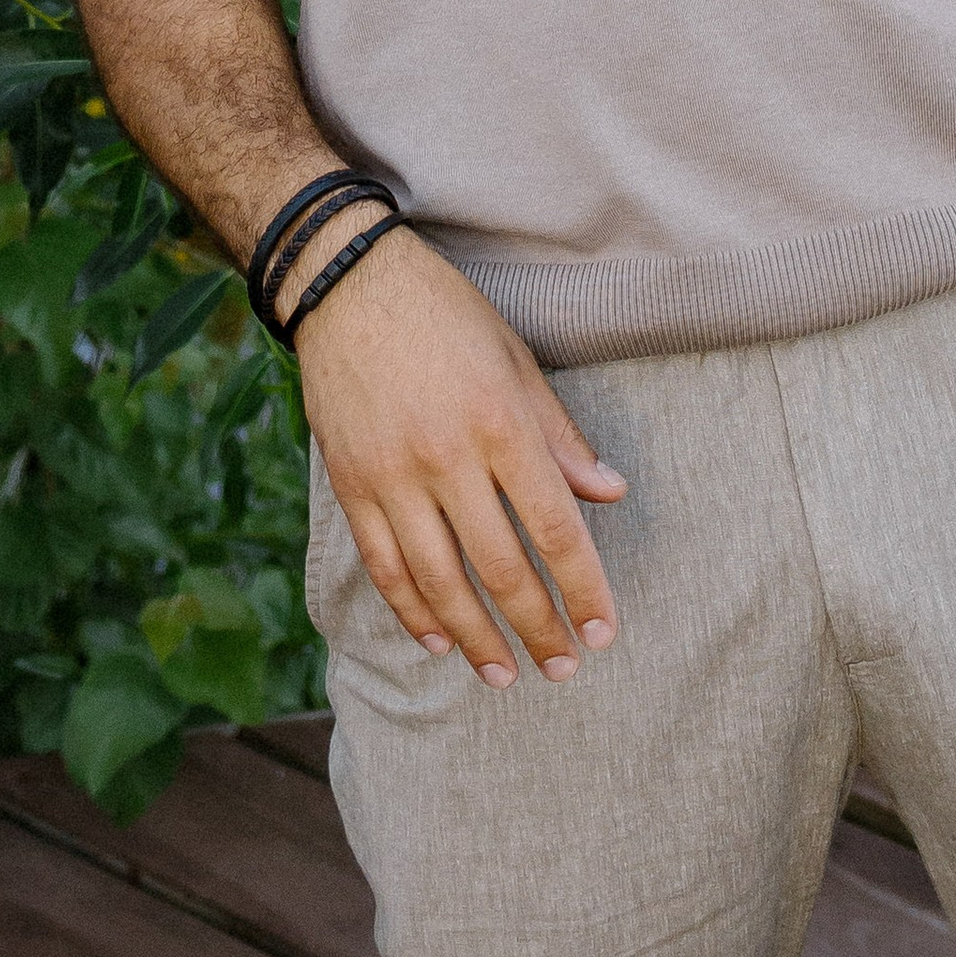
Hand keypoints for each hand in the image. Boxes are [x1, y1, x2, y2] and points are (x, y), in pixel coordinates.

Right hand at [291, 228, 624, 687]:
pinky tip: (439, 638)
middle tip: (563, 667)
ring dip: (478, 637)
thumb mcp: (515, 358)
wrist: (346, 282)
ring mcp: (393, 475)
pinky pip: (385, 565)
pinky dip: (412, 610)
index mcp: (500, 421)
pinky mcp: (352, 484)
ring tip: (504, 674)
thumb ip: (559, 434)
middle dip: (539, 627)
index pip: (555, 527)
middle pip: (502, 567)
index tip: (604, 630)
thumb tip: (609, 492)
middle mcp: (447, 456)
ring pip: (440, 581)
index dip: (584, 587)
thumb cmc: (443, 313)